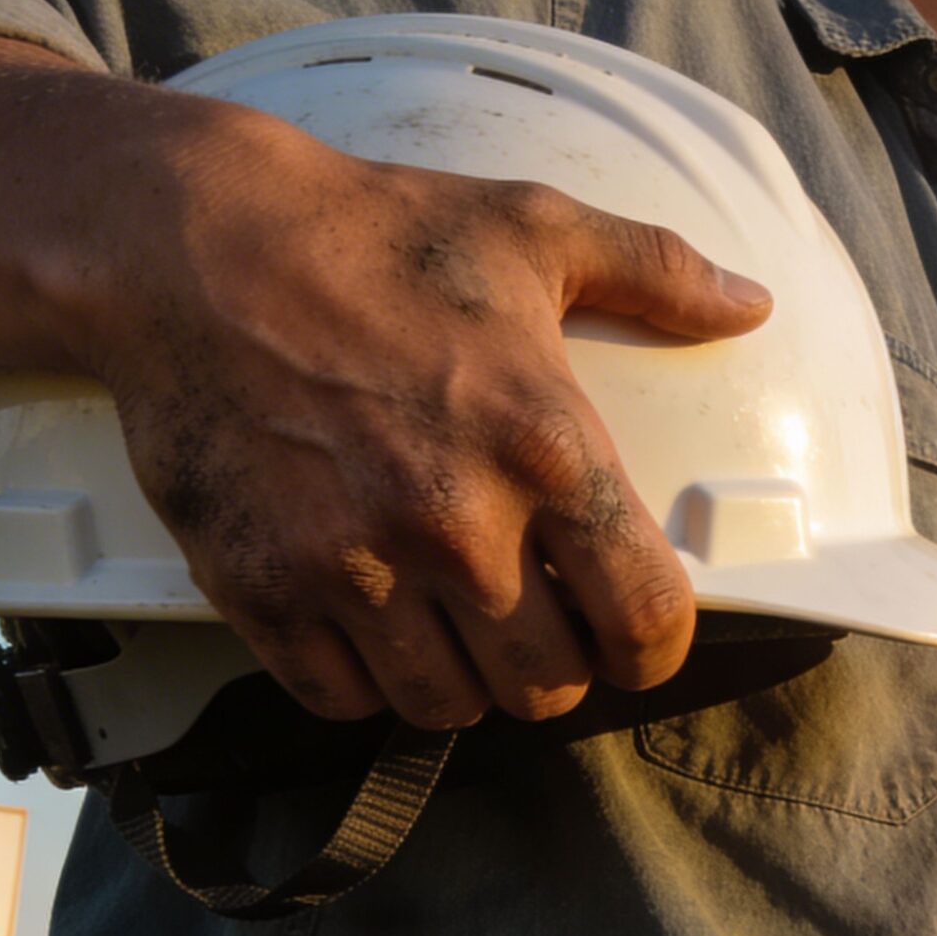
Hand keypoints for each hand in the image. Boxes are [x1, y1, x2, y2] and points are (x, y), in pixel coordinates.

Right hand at [85, 111, 769, 729]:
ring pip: (446, 706)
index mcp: (544, 447)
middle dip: (557, 668)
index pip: (644, 618)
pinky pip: (340, 698)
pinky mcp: (260, 589)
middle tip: (538, 629)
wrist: (188, 244)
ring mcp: (353, 565)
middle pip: (548, 685)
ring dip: (464, 684)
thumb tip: (747, 305)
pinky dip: (364, 682)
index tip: (636, 638)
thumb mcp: (533, 229)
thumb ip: (653, 271)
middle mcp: (456, 523)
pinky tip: (373, 632)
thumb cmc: (370, 235)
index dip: (654, 647)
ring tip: (457, 634)